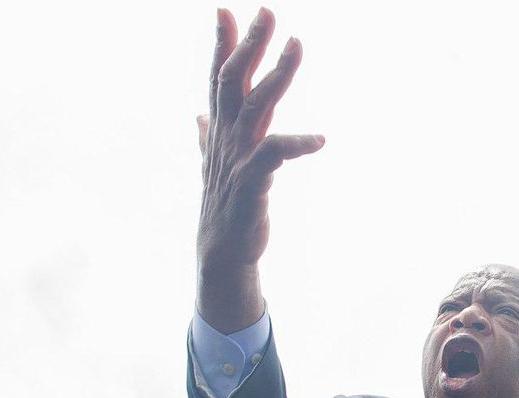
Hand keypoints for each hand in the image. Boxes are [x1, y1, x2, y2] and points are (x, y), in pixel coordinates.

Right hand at [196, 7, 324, 330]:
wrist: (222, 253)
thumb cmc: (226, 206)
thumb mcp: (214, 163)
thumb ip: (207, 135)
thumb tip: (197, 117)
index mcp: (221, 130)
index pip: (218, 78)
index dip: (222, 44)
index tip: (226, 10)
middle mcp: (227, 137)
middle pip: (234, 81)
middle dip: (250, 44)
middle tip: (267, 11)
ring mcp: (238, 158)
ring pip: (255, 106)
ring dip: (277, 75)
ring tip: (297, 46)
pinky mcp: (253, 183)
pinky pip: (274, 156)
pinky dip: (296, 146)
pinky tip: (320, 139)